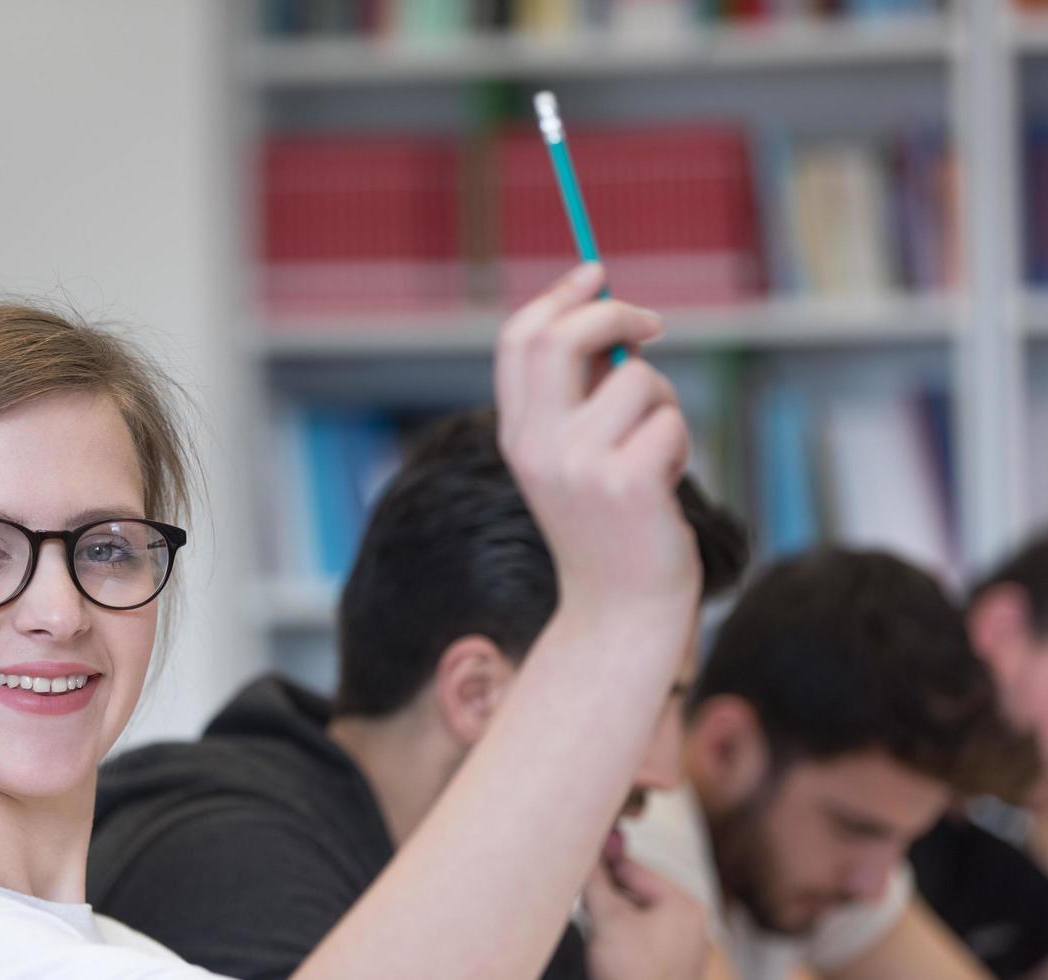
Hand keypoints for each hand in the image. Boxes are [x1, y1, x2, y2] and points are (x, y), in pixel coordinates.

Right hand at [495, 263, 699, 633]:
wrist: (619, 613)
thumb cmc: (609, 529)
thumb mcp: (575, 459)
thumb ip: (580, 398)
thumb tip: (615, 323)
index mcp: (516, 435)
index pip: (519, 341)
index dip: (558, 297)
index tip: (596, 275)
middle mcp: (537, 447)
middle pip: (563, 338)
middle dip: (616, 314)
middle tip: (655, 326)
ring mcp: (578, 466)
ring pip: (638, 380)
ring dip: (664, 404)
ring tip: (658, 453)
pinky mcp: (627, 484)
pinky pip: (670, 422)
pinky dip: (680, 444)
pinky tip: (667, 486)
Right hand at [584, 857, 709, 979]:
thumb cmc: (631, 974)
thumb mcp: (607, 918)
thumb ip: (595, 879)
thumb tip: (583, 849)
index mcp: (684, 905)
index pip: (634, 868)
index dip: (602, 863)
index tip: (576, 858)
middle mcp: (691, 925)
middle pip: (637, 892)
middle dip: (606, 893)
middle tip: (579, 894)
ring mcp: (683, 951)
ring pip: (637, 917)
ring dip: (611, 916)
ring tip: (592, 926)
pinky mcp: (671, 970)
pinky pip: (642, 940)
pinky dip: (620, 938)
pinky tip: (603, 949)